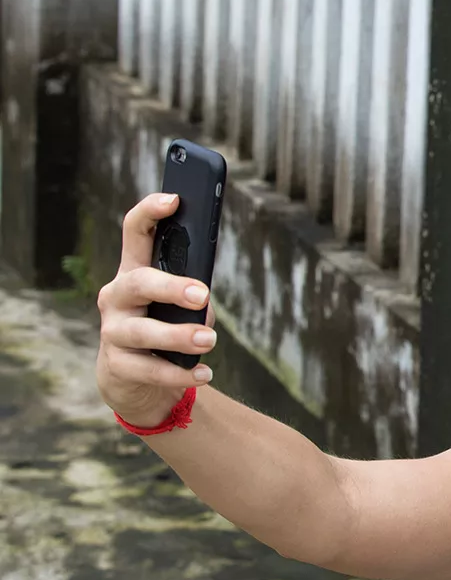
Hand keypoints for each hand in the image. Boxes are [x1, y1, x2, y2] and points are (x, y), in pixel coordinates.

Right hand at [96, 193, 217, 426]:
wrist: (136, 381)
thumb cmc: (165, 328)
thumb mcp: (180, 306)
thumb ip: (192, 296)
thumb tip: (201, 301)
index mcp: (135, 272)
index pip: (135, 233)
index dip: (150, 212)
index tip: (173, 198)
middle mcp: (117, 297)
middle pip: (139, 282)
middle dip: (171, 286)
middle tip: (202, 295)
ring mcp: (113, 331)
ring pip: (143, 330)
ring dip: (179, 335)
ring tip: (208, 340)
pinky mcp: (117, 366)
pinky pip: (150, 370)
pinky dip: (181, 374)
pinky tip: (203, 374)